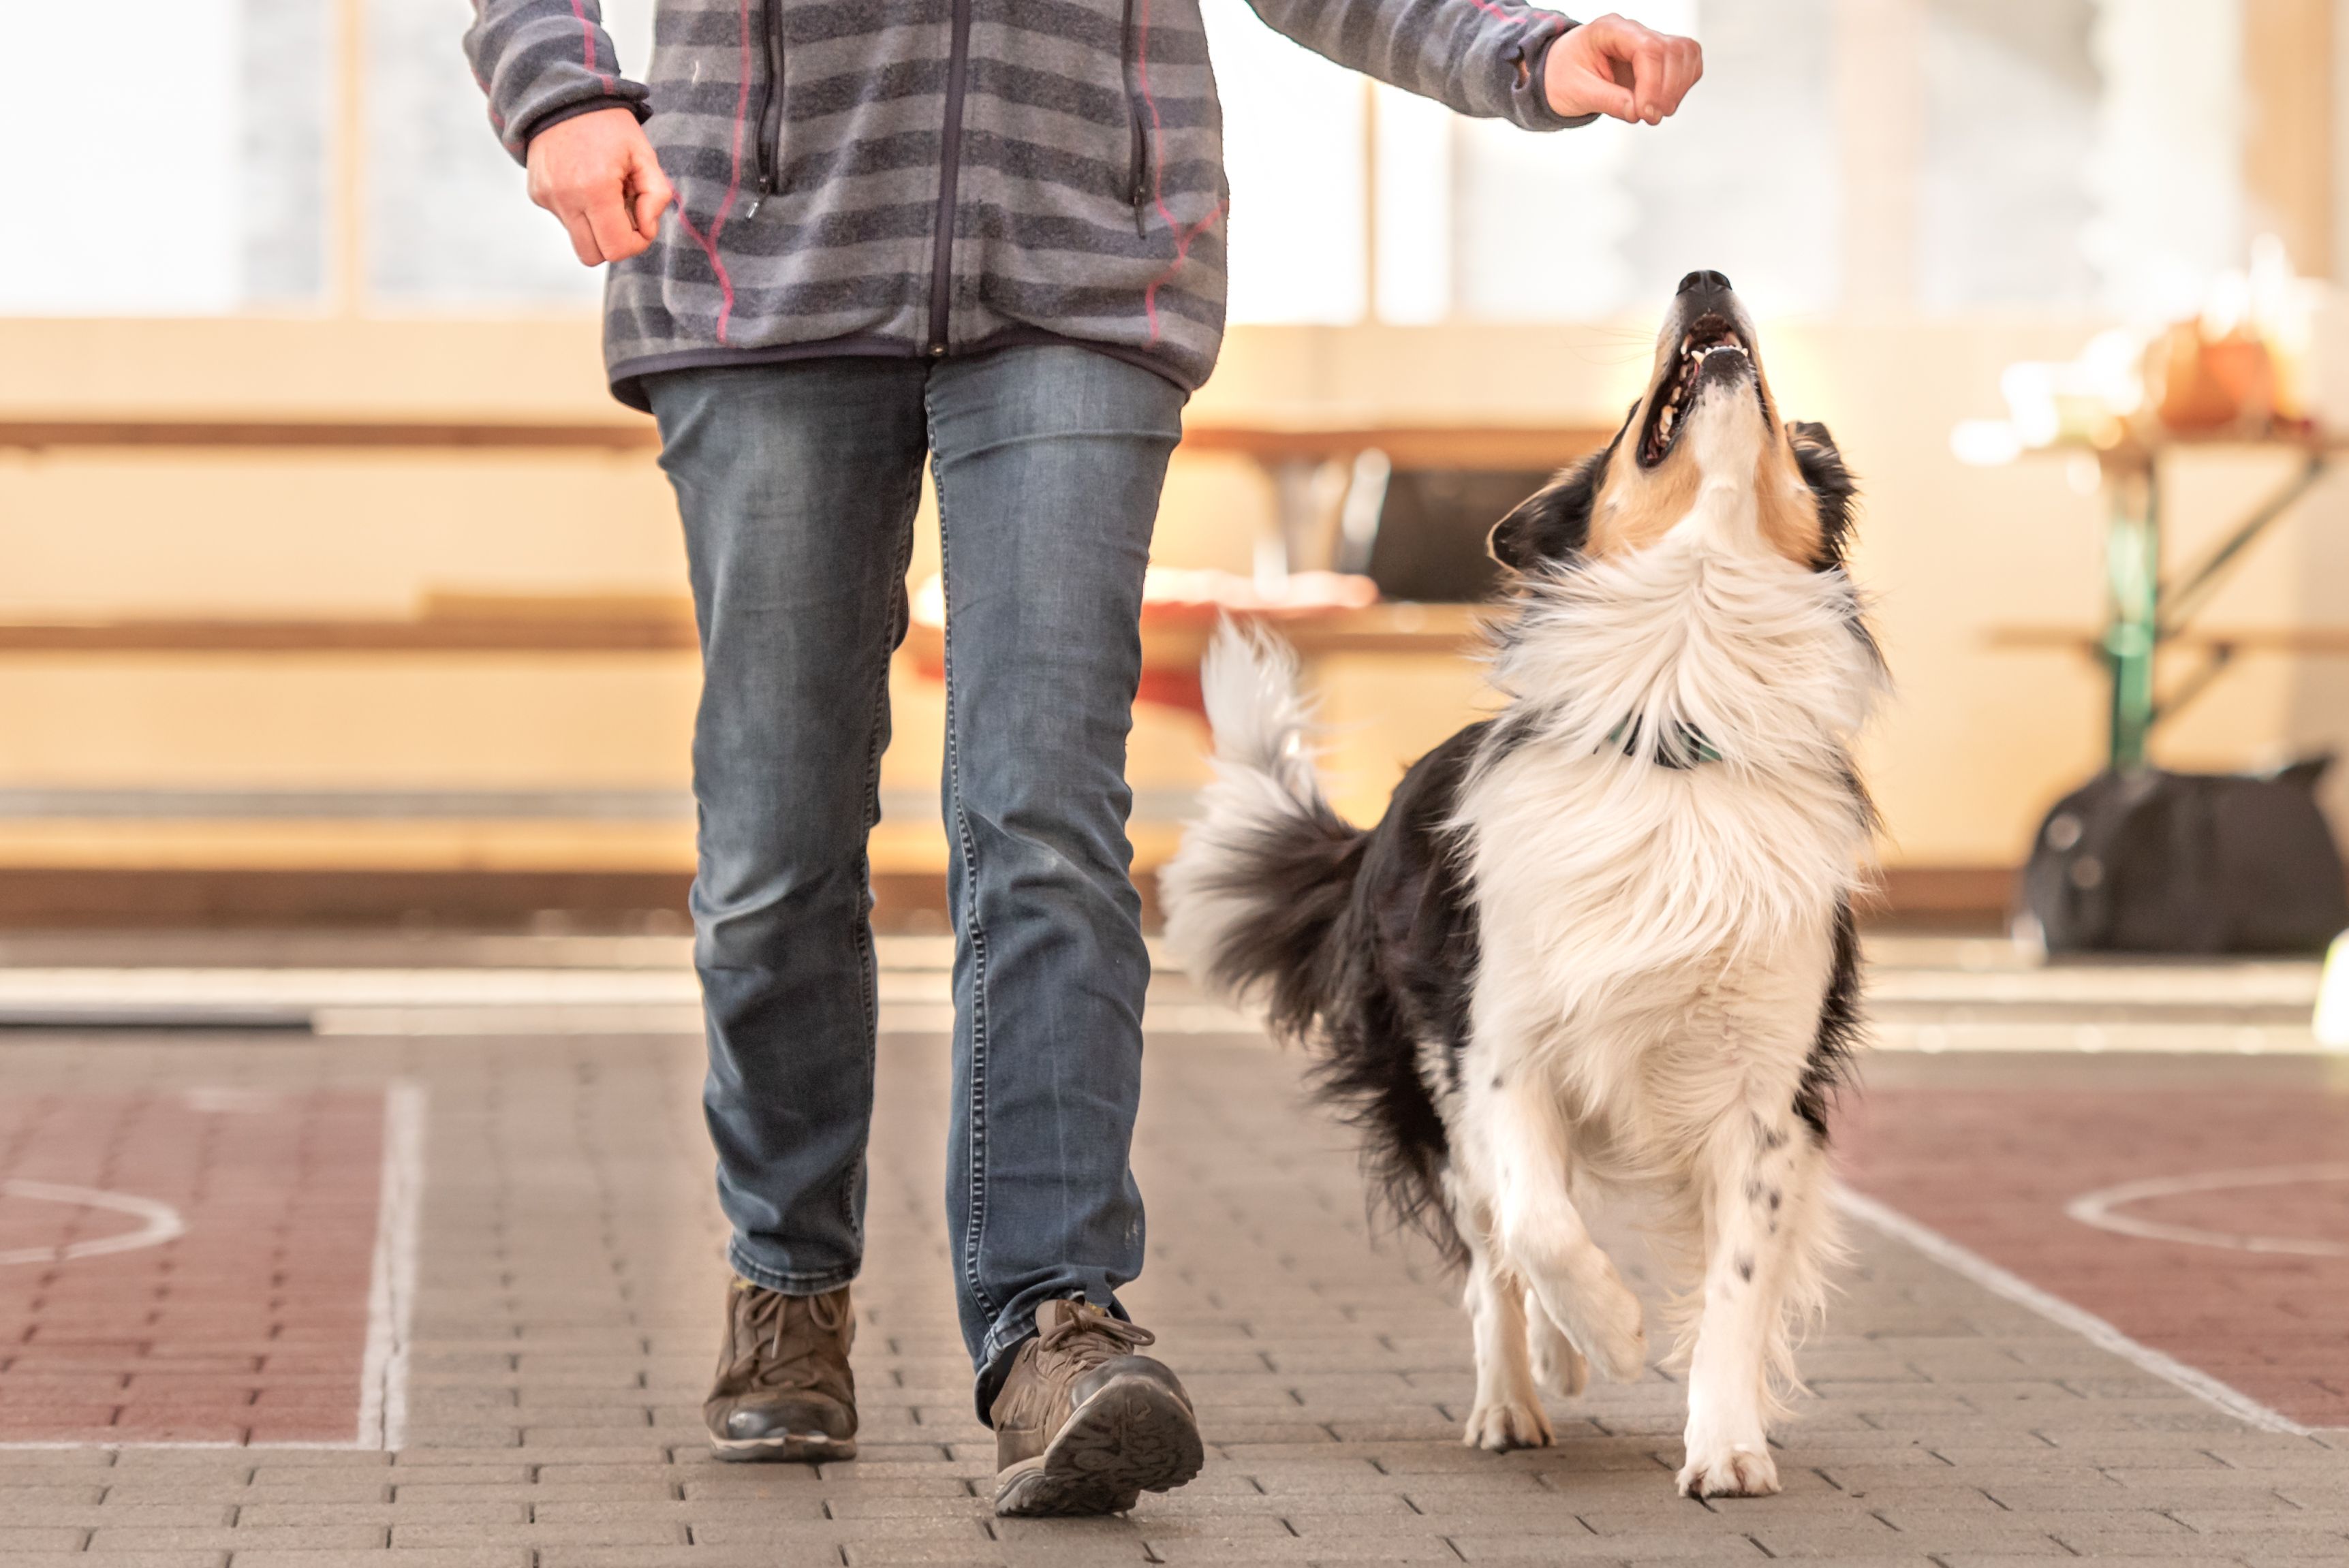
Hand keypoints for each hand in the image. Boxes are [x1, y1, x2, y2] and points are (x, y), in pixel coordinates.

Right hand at [526, 107, 674, 264]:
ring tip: (604, 191)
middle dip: (615, 242)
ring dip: (597, 226)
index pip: (616, 249)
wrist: (560, 96)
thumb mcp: (644, 154)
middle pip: (594, 255)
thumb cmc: (608, 125)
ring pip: (579, 240)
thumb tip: (647, 229)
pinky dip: (580, 210)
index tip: (643, 223)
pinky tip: (585, 181)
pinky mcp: (537, 194)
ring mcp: (547, 198)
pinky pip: (565, 219)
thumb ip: (657, 196)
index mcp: (595, 189)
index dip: (636, 244)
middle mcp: (565, 199)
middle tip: (625, 212)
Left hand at [1544, 14, 1702, 125]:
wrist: (1561, 73)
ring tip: (1657, 113)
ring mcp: (1650, 40)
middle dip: (1667, 89)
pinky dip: (1683, 85)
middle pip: (1672, 50)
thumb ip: (1608, 100)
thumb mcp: (1577, 91)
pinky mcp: (1660, 56)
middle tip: (1651, 117)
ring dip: (1678, 88)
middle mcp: (1634, 31)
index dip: (1652, 83)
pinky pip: (1687, 62)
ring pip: (1685, 53)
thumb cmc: (1563, 76)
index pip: (1647, 48)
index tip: (1645, 112)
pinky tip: (1665, 102)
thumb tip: (1637, 112)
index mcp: (1610, 30)